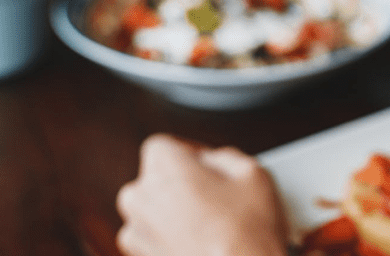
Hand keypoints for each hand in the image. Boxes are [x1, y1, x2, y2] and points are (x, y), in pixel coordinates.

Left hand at [116, 134, 287, 255]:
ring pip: (154, 211)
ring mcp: (136, 233)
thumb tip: (216, 162)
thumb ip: (225, 156)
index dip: (191, 154)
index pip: (165, 146)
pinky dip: (173, 239)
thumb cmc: (246, 231)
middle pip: (156, 178)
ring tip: (213, 223)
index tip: (210, 165)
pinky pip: (155, 239)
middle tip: (216, 194)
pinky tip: (204, 242)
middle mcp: (140, 196)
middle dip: (182, 183)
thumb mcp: (253, 172)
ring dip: (176, 212)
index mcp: (162, 166)